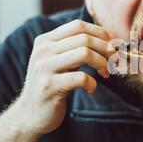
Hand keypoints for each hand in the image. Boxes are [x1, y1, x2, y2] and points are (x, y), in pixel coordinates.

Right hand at [16, 20, 113, 134]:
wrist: (29, 115)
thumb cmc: (53, 86)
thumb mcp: (60, 62)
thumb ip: (76, 49)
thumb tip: (110, 41)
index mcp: (45, 41)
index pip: (78, 26)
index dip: (100, 34)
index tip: (111, 47)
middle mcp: (43, 50)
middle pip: (85, 39)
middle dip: (106, 50)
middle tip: (114, 63)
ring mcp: (44, 67)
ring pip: (84, 53)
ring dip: (102, 63)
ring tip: (105, 74)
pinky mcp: (49, 86)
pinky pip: (81, 77)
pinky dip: (92, 83)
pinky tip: (91, 89)